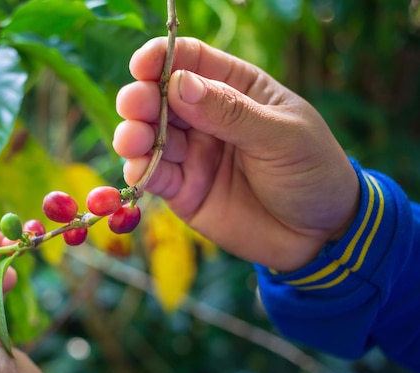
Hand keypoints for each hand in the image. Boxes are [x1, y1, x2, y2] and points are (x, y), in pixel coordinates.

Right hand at [114, 37, 359, 270]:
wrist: (321, 236)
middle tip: (134, 106)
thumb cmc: (313, 172)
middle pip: (161, 97)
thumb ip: (231, 112)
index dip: (162, 58)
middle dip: (142, 99)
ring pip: (150, 137)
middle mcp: (207, 118)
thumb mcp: (282, 137)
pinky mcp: (184, 191)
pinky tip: (138, 169)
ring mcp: (193, 154)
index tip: (142, 66)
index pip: (191, 61)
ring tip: (131, 140)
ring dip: (134, 135)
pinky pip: (155, 177)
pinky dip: (140, 171)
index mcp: (235, 89)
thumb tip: (180, 84)